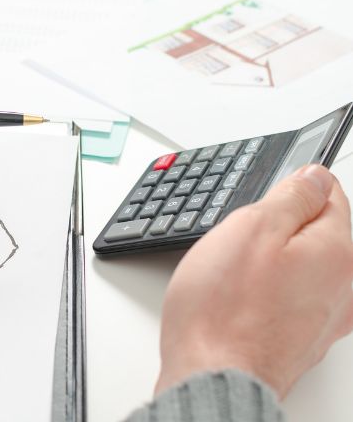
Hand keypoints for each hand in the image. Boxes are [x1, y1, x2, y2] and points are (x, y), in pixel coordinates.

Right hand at [156, 165, 352, 397]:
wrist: (213, 377)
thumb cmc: (224, 311)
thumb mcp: (250, 228)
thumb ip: (290, 197)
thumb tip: (314, 176)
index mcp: (338, 252)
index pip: (329, 194)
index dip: (292, 186)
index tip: (265, 197)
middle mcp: (343, 287)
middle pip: (314, 233)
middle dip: (277, 229)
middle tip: (238, 241)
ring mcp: (325, 318)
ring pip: (299, 267)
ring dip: (270, 263)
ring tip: (233, 276)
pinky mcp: (303, 339)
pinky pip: (288, 298)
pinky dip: (265, 294)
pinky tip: (238, 302)